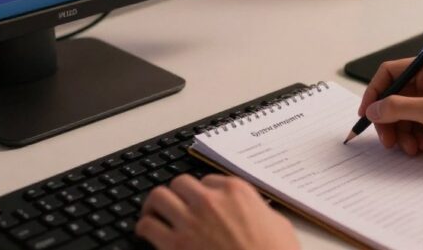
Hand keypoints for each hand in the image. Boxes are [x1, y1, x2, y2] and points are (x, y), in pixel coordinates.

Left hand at [136, 174, 299, 249]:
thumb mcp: (278, 225)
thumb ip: (259, 211)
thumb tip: (254, 211)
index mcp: (236, 191)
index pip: (208, 180)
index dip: (202, 192)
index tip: (200, 201)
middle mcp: (209, 200)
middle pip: (180, 183)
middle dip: (177, 194)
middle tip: (174, 204)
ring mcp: (190, 221)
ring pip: (158, 197)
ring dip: (155, 205)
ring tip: (154, 213)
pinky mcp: (175, 245)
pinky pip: (147, 227)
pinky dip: (144, 228)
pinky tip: (146, 233)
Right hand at [359, 53, 422, 167]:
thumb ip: (397, 108)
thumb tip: (374, 107)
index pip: (391, 72)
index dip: (375, 92)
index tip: (367, 111)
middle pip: (396, 97)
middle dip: (389, 119)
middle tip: (387, 139)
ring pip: (407, 115)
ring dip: (403, 133)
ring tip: (410, 147)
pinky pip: (419, 126)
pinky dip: (416, 138)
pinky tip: (422, 147)